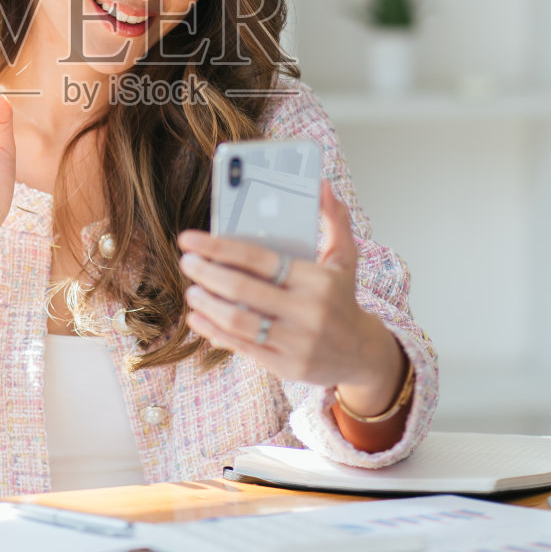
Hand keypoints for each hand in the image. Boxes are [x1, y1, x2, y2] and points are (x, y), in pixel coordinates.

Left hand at [177, 180, 404, 407]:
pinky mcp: (286, 365)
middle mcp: (308, 311)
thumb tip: (324, 185)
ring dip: (207, 304)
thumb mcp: (345, 258)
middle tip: (187, 262)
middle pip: (243, 289)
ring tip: (191, 290)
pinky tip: (198, 317)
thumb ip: (334, 220)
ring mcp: (297, 342)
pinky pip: (242, 346)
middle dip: (206, 273)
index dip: (219, 247)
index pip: (259, 258)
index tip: (189, 239)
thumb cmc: (342, 298)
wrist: (362, 353)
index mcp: (318, 279)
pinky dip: (214, 331)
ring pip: (238, 321)